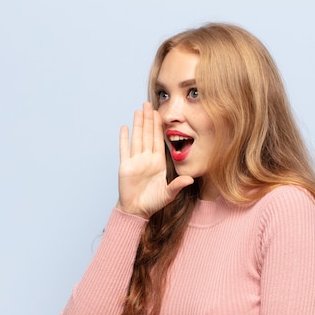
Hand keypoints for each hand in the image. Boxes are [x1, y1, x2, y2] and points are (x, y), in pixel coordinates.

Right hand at [116, 102, 193, 218]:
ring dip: (137, 124)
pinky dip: (124, 139)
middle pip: (147, 135)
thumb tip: (190, 179)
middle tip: (148, 103)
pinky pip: (124, 150)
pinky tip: (124, 128)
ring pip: (137, 138)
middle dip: (148, 119)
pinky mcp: (125, 167)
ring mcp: (135, 161)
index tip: (159, 113)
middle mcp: (147, 159)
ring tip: (138, 110)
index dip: (158, 126)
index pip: (158, 140)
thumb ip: (178, 185)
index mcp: (158, 162)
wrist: (137, 211)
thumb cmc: (152, 203)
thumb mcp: (168, 194)